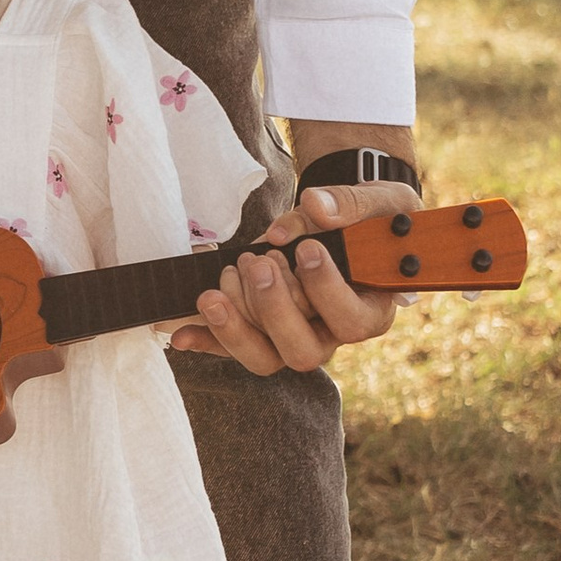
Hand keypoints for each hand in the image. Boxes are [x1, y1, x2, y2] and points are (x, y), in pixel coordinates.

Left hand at [167, 179, 415, 371]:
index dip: (325, 289)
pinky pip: (232, 347)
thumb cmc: (372, 218)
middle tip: (259, 261)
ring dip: (236, 323)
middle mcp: (330, 335)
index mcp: (369, 311)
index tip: (305, 248)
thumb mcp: (379, 203)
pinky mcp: (261, 333)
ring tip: (225, 278)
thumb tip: (314, 207)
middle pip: (302, 352)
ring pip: (265, 358)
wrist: (347, 221)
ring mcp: (293, 338)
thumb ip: (351, 204)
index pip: (351, 322)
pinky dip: (205, 338)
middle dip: (273, 308)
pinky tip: (181, 333)